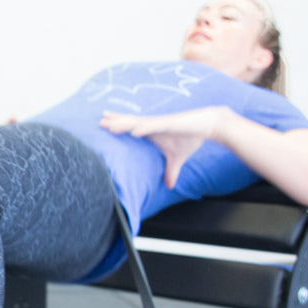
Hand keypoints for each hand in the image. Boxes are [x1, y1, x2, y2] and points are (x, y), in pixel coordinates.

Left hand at [100, 107, 224, 188]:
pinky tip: (134, 131)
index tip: (104, 123)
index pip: (131, 127)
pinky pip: (155, 126)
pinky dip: (144, 128)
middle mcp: (153, 125)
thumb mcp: (178, 159)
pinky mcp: (170, 123)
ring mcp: (161, 123)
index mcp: (152, 131)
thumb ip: (171, 171)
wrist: (208, 125)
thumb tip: (170, 186)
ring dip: (124, 124)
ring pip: (138, 123)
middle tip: (99, 120)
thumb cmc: (191, 138)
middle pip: (130, 122)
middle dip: (115, 121)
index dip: (118, 124)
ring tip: (109, 125)